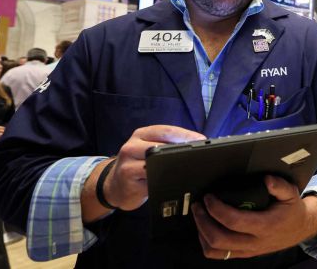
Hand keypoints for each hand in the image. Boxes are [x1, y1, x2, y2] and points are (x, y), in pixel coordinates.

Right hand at [82, 125, 204, 221]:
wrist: (113, 186)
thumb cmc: (137, 165)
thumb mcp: (148, 148)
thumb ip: (166, 144)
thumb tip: (196, 143)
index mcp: (141, 134)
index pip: (166, 131)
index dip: (186, 135)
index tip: (202, 140)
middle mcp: (132, 147)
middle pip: (161, 146)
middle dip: (183, 151)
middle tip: (201, 156)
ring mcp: (128, 165)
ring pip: (156, 165)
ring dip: (175, 168)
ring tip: (191, 169)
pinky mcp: (128, 183)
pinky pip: (151, 182)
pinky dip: (165, 182)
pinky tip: (175, 183)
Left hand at [192, 175, 316, 259]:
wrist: (299, 229)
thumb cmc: (292, 211)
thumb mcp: (291, 194)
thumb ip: (279, 186)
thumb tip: (267, 180)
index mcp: (265, 226)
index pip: (234, 221)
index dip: (217, 209)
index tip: (209, 197)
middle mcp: (254, 242)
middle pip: (218, 238)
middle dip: (203, 221)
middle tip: (199, 206)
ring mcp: (247, 250)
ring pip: (215, 250)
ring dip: (202, 233)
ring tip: (200, 216)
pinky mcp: (243, 253)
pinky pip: (219, 255)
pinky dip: (207, 243)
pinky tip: (206, 229)